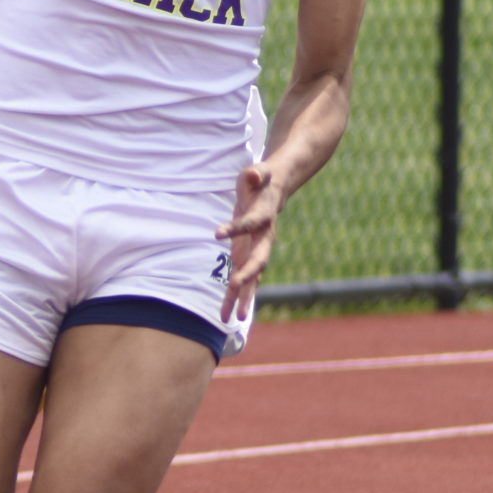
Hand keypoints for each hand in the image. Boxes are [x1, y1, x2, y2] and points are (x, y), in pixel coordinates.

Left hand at [215, 159, 283, 321]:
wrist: (276, 192)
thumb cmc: (262, 180)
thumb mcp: (258, 173)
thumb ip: (257, 174)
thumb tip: (254, 172)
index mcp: (264, 218)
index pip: (250, 224)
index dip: (235, 228)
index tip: (216, 233)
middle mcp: (263, 240)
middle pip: (258, 260)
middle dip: (248, 275)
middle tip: (236, 287)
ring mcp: (256, 252)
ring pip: (251, 278)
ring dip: (241, 297)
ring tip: (231, 319)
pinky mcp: (248, 258)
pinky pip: (243, 280)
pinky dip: (234, 297)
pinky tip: (226, 316)